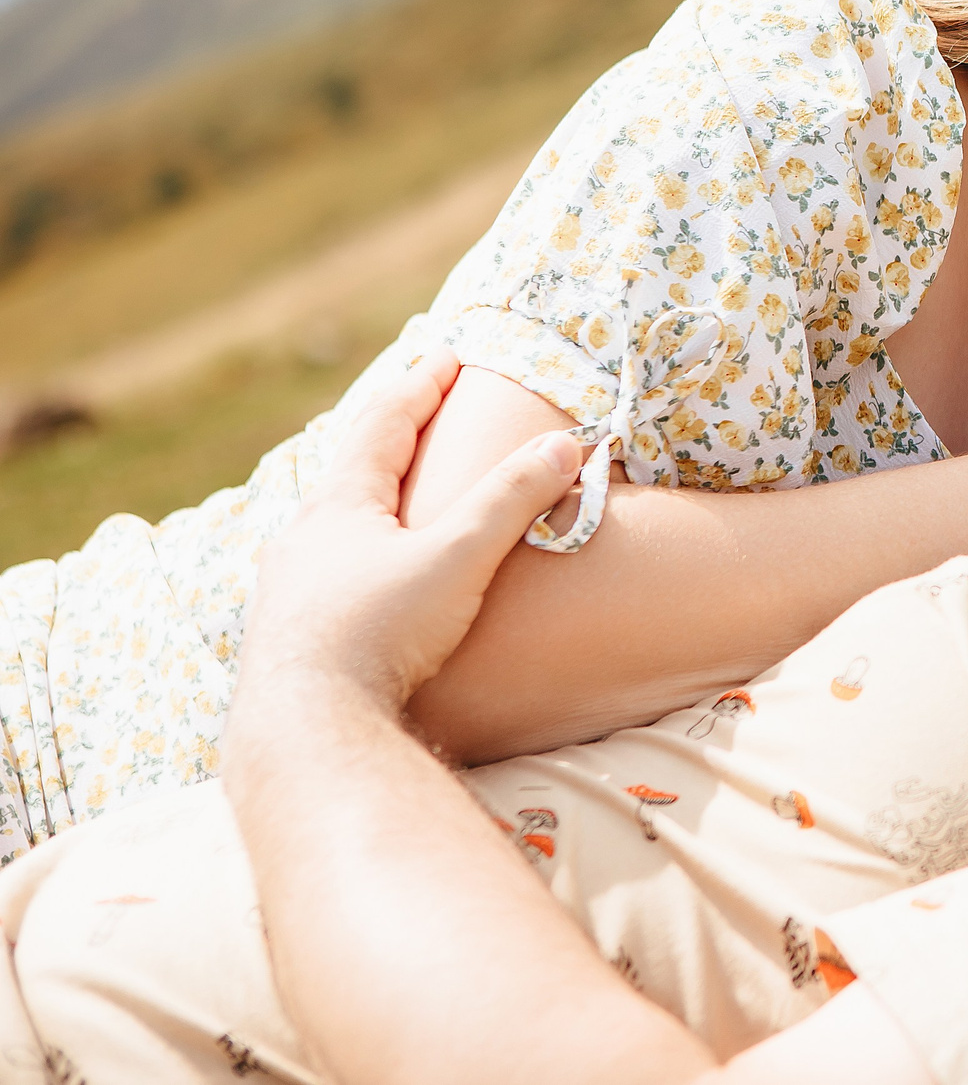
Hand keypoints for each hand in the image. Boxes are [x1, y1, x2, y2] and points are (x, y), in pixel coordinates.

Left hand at [239, 347, 589, 712]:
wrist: (304, 727)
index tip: (447, 357)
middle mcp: (301, 535)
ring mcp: (285, 586)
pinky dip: (349, 546)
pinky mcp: (286, 633)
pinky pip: (318, 567)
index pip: (382, 423)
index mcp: (339, 504)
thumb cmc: (379, 633)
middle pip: (347, 465)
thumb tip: (564, 443)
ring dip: (363, 493)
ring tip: (389, 489)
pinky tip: (357, 574)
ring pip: (326, 520)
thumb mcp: (457, 559)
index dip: (420, 385)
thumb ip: (510, 500)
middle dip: (387, 433)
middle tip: (417, 410)